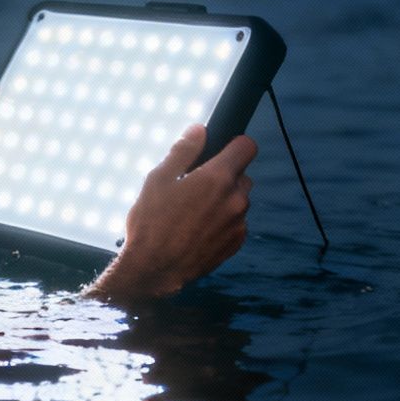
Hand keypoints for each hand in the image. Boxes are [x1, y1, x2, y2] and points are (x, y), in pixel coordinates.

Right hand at [88, 125, 257, 301]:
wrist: (154, 270)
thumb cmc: (151, 223)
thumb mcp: (158, 179)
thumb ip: (183, 150)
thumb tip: (199, 130)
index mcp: (217, 177)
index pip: (247, 147)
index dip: (235, 145)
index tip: (223, 150)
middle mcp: (235, 198)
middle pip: (242, 174)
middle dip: (225, 176)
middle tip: (197, 187)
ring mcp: (238, 222)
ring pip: (239, 200)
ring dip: (224, 200)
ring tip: (194, 213)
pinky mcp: (237, 242)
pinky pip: (237, 222)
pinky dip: (224, 222)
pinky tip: (199, 230)